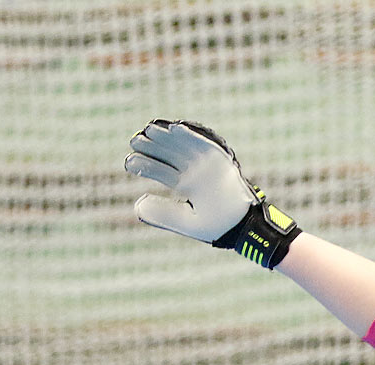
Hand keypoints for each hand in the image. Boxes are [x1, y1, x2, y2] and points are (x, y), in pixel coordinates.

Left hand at [124, 119, 299, 267]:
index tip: (129, 164)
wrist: (245, 226)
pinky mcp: (220, 159)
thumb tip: (136, 204)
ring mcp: (208, 164)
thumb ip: (163, 215)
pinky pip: (203, 143)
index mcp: (188, 186)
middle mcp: (196, 172)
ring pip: (183, 146)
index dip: (145, 166)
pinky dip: (190, 135)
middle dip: (152, 147)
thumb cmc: (219, 226)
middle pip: (169, 154)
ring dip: (166, 137)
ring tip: (148, 131)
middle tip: (134, 142)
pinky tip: (173, 129)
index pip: (162, 171)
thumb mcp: (187, 223)